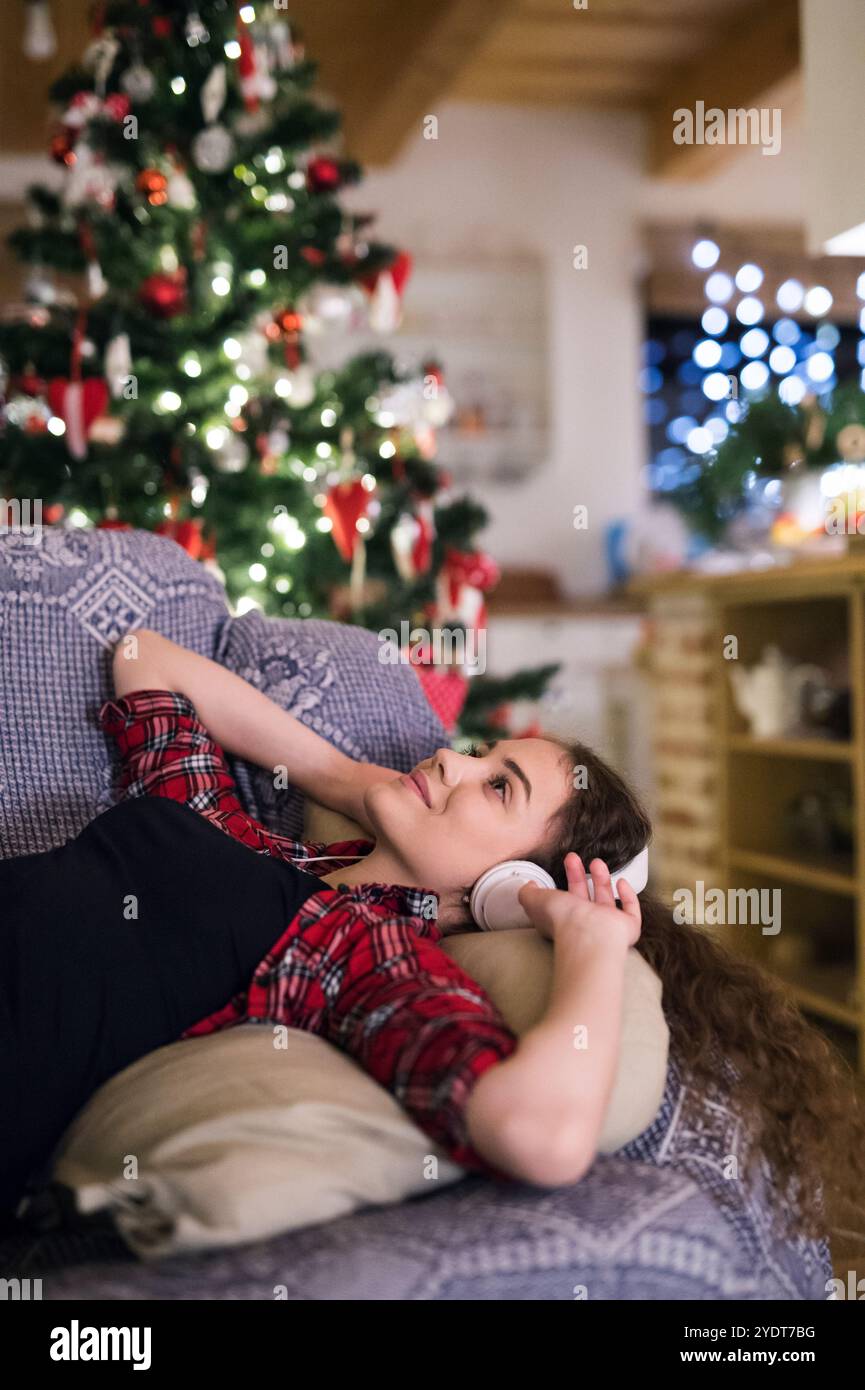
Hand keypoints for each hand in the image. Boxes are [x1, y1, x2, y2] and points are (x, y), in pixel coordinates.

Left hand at [517, 852, 641, 948]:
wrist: (589, 935)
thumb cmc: (563, 921)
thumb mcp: (534, 900)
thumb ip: (528, 892)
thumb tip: (528, 885)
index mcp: (564, 919)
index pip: (565, 898)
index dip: (565, 879)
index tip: (566, 861)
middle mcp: (586, 924)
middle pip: (584, 896)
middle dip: (580, 875)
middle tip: (576, 859)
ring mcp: (607, 926)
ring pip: (605, 900)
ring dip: (602, 880)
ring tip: (597, 862)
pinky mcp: (627, 928)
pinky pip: (630, 911)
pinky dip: (628, 896)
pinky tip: (622, 882)